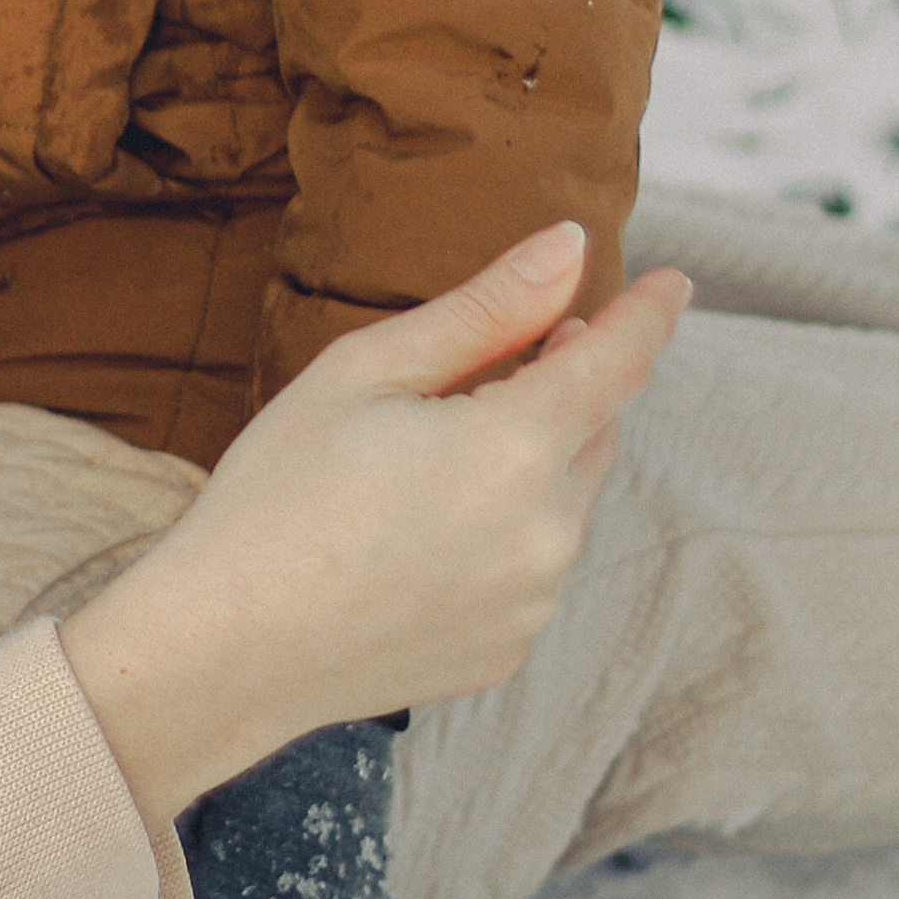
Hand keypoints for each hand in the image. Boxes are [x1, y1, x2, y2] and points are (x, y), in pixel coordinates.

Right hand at [57, 223, 688, 828]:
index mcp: (516, 448)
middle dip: (566, 387)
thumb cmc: (277, 493)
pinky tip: (415, 535)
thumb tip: (570, 249)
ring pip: (564, 503)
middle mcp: (548, 532)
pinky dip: (502, 535)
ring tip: (424, 462)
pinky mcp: (508, 649)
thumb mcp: (367, 372)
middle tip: (502, 360)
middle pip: (594, 431)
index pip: (618, 363)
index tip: (673, 285)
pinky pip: (531, 570)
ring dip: (530, 464)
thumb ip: (485, 309)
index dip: (648, 316)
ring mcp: (534, 601)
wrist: (224, 648)